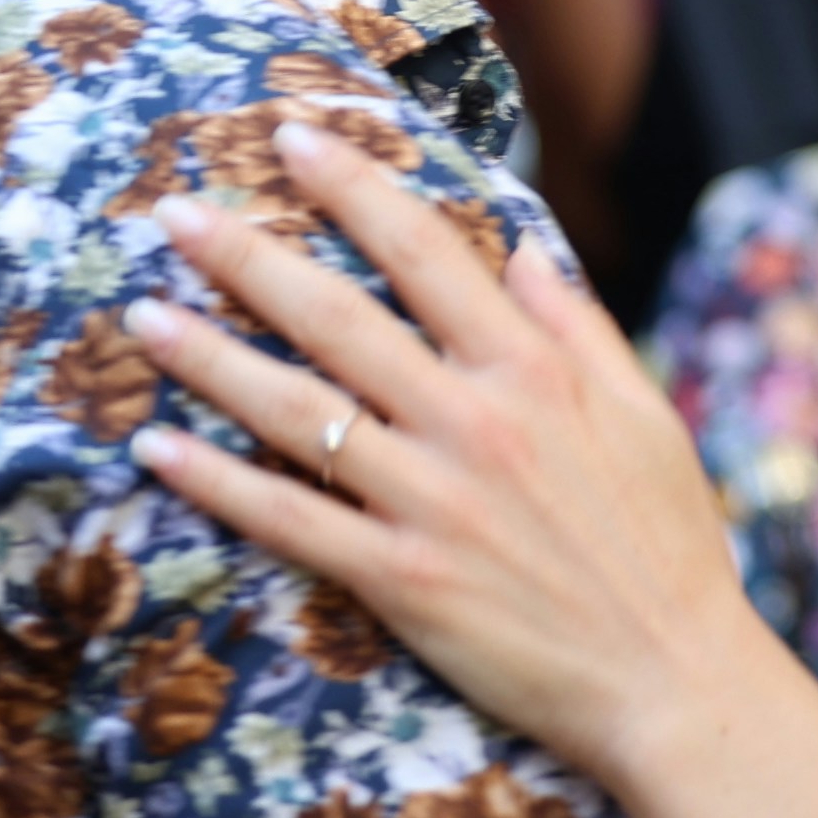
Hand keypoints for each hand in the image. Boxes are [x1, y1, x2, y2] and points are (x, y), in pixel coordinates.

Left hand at [127, 127, 798, 799]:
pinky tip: (157, 447)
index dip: (354, 187)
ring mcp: (432, 502)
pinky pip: (291, 520)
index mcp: (535, 371)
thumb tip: (523, 244)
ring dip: (212, 358)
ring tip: (144, 316)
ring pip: (298, 411)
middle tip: (175, 213)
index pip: (427, 251)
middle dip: (250, 256)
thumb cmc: (666, 546)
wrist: (673, 680)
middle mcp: (474, 422)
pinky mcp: (402, 580)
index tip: (293, 137)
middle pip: (339, 317)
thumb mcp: (643, 414)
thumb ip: (576, 325)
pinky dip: (218, 484)